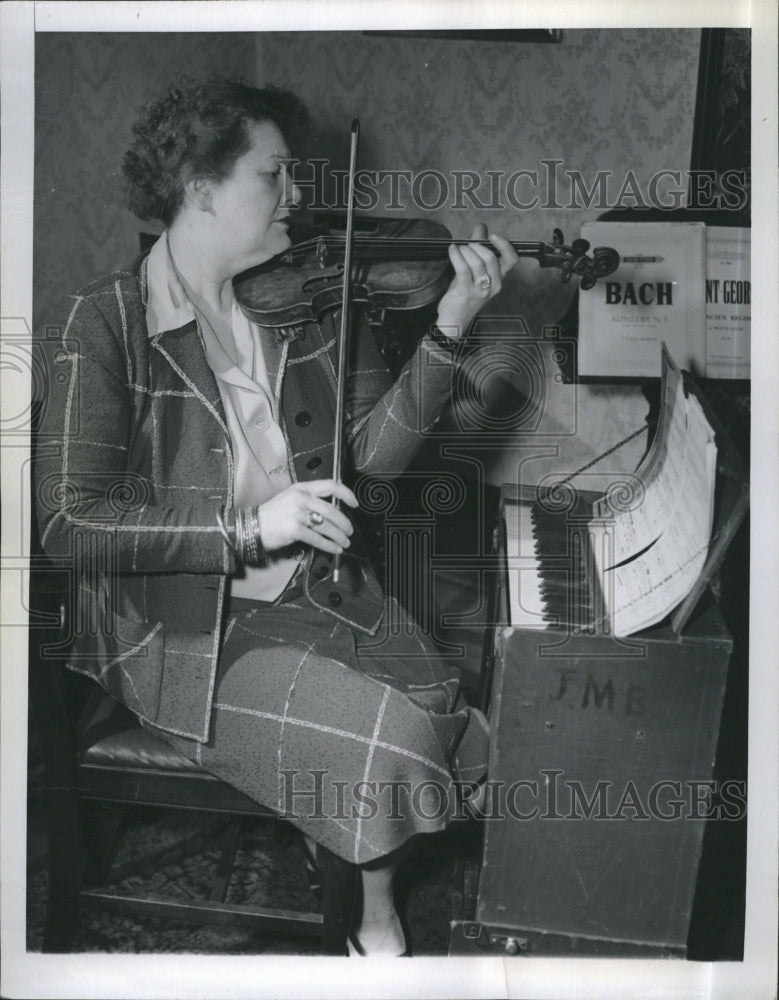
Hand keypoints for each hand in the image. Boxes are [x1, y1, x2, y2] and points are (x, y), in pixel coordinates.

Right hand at [256, 480, 357, 554]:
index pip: (330, 486)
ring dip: (340, 536)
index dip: (346, 494)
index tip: (355, 503)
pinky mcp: (295, 530)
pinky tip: (335, 549)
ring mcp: (298, 514)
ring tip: (345, 542)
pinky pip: (318, 539)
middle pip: (332, 510)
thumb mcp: (290, 498)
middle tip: (350, 530)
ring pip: (327, 526)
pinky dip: (330, 546)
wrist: (251, 526)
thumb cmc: (272, 515)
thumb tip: (333, 511)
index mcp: (302, 488)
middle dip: (345, 523)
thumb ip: (310, 500)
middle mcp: (301, 498)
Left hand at [434, 224, 518, 338]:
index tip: (493, 236)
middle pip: (491, 257)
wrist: (454, 319)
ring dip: (465, 250)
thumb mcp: (474, 270)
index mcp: (499, 279)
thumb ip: (478, 248)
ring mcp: (480, 290)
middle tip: (466, 245)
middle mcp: (494, 285)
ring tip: (457, 249)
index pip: (511, 260)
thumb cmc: (465, 294)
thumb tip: (481, 227)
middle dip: (477, 246)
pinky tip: (452, 250)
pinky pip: (463, 267)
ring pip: (476, 261)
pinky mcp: (466, 291)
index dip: (504, 245)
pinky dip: (456, 255)